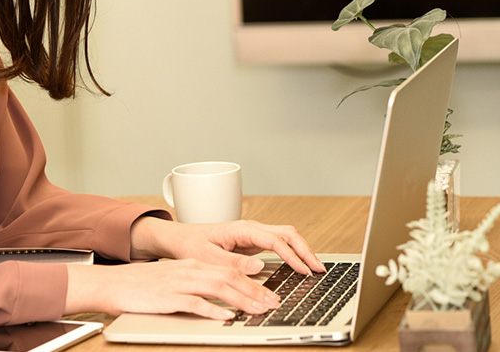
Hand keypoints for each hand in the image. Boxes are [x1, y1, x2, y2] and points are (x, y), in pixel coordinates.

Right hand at [65, 259, 280, 319]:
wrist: (110, 284)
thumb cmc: (139, 286)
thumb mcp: (172, 281)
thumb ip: (197, 286)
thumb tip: (221, 300)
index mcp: (191, 265)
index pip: (228, 271)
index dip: (252, 283)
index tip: (269, 295)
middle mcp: (188, 270)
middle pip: (228, 278)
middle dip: (254, 291)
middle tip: (272, 303)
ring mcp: (178, 283)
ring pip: (217, 288)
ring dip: (241, 299)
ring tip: (258, 310)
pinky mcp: (167, 297)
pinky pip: (194, 302)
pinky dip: (213, 309)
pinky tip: (226, 316)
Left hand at [130, 217, 325, 275]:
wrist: (180, 239)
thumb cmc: (191, 246)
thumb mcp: (208, 258)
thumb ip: (233, 263)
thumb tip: (259, 266)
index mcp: (242, 229)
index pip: (276, 240)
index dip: (292, 255)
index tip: (304, 270)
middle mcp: (251, 228)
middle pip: (288, 233)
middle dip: (306, 250)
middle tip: (319, 269)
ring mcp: (253, 234)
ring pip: (286, 237)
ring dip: (301, 250)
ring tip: (315, 268)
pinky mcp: (252, 242)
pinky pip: (278, 244)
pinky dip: (292, 253)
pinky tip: (298, 265)